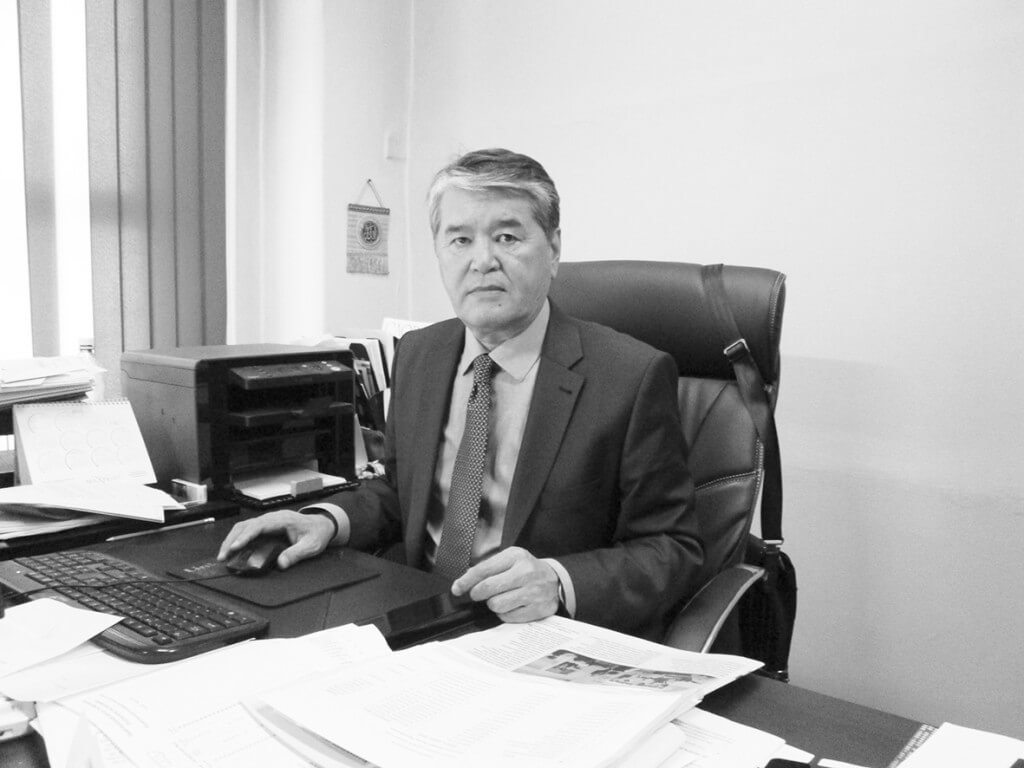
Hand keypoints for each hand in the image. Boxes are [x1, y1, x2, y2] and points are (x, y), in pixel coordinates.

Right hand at [216, 509, 335, 569]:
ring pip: (244, 527)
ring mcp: (268, 522)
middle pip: (245, 525)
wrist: (322, 525)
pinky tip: (232, 551)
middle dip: (231, 540)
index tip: (234, 547)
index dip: (245, 536)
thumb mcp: (311, 546)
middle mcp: (272, 518)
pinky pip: (248, 531)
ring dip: (231, 540)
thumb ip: (296, 554)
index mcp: (282, 519)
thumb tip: (281, 564)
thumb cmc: (316, 533)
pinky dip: (238, 540)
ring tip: (223, 555)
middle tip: (222, 556)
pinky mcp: (266, 527)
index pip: (258, 526)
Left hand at [451, 546, 560, 622]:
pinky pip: (508, 617)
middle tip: (478, 594)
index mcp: (516, 556)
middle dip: (477, 593)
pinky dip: (505, 613)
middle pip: (487, 588)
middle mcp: (526, 572)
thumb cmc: (527, 569)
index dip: (466, 581)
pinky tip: (512, 605)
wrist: (555, 580)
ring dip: (493, 604)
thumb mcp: (510, 560)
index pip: (483, 569)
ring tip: (501, 597)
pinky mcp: (538, 609)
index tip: (457, 588)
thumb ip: (488, 568)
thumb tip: (464, 583)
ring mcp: (533, 592)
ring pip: (496, 605)